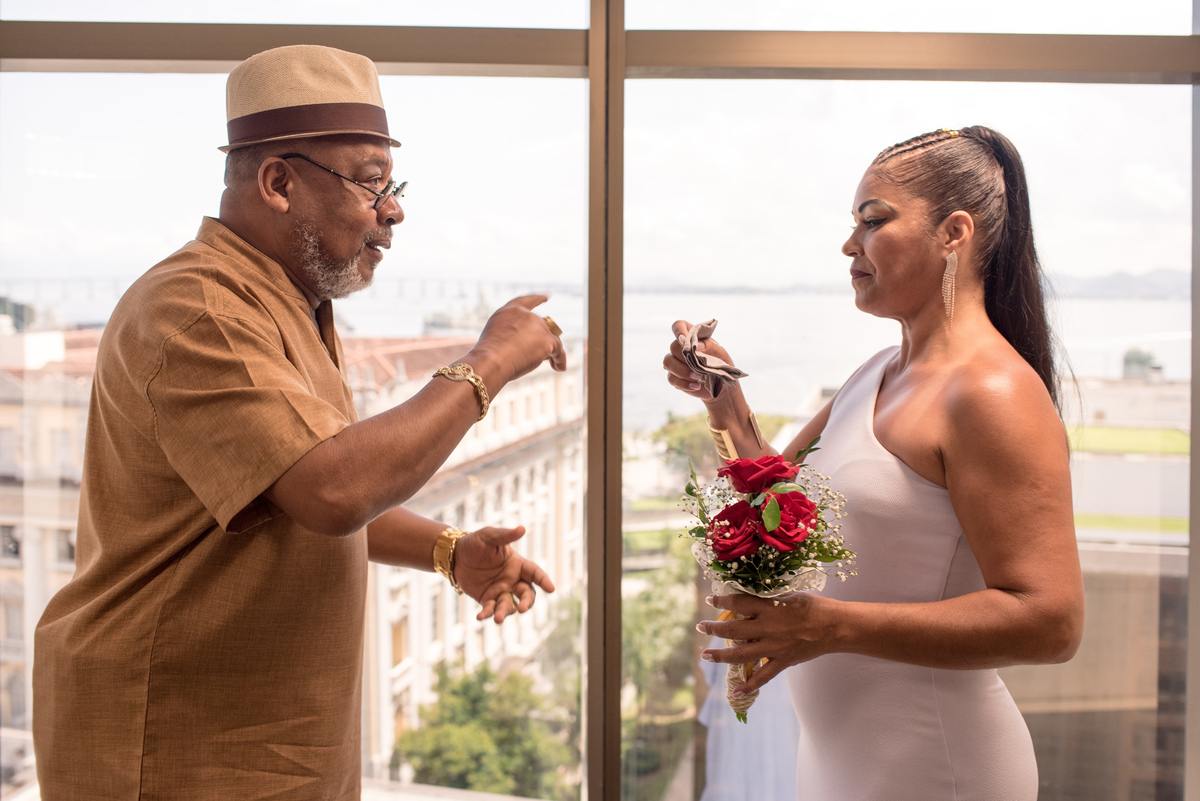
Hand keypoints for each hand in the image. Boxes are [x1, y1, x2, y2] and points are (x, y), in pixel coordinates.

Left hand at [454, 525, 555, 623]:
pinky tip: (480, 617)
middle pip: (527, 593)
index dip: (544, 580)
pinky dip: (487, 614)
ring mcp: (501, 591)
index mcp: (517, 564)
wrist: (455, 556)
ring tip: (498, 618)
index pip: (535, 573)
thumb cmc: (475, 543)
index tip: (551, 589)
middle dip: (526, 602)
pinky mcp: (487, 599)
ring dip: (505, 612)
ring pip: (509, 605)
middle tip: (521, 608)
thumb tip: (522, 529)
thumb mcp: (488, 536)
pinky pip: (491, 609)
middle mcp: (512, 579)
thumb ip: (505, 535)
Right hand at [468, 295, 566, 387]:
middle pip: (542, 324)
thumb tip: (532, 346)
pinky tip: (560, 367)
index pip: (526, 301)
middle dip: (541, 338)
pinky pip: (558, 350)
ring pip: (551, 337)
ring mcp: (538, 326)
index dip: (537, 299)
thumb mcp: (496, 338)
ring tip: (550, 363)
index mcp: (509, 311)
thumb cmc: (489, 356)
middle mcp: (525, 314)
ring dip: (550, 349)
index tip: (547, 296)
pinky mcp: (547, 340)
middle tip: (535, 354)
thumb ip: (512, 336)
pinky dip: (560, 360)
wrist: (491, 360)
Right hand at [662, 319, 734, 402]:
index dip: (678, 330)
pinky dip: (684, 383)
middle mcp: (681, 348)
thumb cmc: (722, 365)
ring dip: (682, 371)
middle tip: (699, 365)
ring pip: (668, 362)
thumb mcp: (721, 353)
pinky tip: (696, 386)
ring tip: (699, 377)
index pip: (679, 326)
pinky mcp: (675, 377)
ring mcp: (676, 363)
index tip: (684, 339)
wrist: (722, 386)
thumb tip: (696, 345)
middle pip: (673, 346)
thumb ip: (710, 346)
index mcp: (692, 337)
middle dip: (685, 357)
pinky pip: (671, 378)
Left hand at [695, 591, 835, 694]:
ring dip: (720, 656)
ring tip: (705, 655)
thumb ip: (767, 599)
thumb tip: (747, 598)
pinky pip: (763, 676)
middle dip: (713, 629)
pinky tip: (736, 693)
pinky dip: (749, 686)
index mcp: (769, 607)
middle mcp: (768, 628)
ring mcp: (774, 647)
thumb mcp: (788, 594)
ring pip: (740, 654)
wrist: (835, 626)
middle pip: (732, 630)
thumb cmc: (813, 605)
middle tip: (701, 627)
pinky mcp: (783, 661)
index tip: (710, 598)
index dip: (721, 600)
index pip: (738, 603)